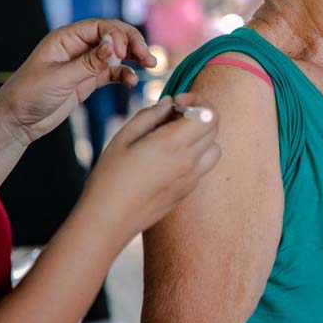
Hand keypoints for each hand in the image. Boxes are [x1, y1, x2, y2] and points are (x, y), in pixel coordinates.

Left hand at [0, 19, 157, 145]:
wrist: (17, 121)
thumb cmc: (28, 95)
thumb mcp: (59, 78)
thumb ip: (88, 63)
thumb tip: (113, 46)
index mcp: (65, 38)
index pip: (100, 26)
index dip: (117, 35)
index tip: (124, 54)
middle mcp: (77, 46)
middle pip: (112, 36)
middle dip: (132, 43)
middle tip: (148, 57)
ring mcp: (84, 63)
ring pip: (116, 53)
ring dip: (134, 57)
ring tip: (151, 65)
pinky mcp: (88, 79)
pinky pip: (112, 72)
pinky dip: (124, 74)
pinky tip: (132, 81)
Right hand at [84, 94, 220, 236]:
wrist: (108, 220)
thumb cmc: (110, 177)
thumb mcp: (124, 137)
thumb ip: (150, 115)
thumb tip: (168, 104)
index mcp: (173, 144)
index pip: (209, 115)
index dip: (197, 102)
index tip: (177, 103)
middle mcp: (188, 162)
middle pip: (214, 129)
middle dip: (198, 116)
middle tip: (171, 117)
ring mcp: (191, 179)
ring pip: (214, 148)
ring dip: (201, 137)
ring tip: (175, 138)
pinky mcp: (187, 192)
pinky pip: (204, 166)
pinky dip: (196, 155)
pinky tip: (169, 158)